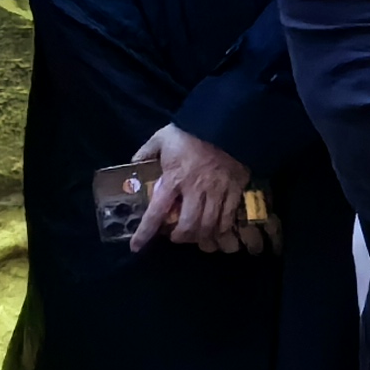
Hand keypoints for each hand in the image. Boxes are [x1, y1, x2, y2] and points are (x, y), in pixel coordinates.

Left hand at [129, 126, 263, 253]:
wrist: (227, 123)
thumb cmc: (191, 133)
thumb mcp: (161, 139)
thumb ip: (146, 153)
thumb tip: (134, 164)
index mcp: (174, 179)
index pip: (156, 213)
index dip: (144, 233)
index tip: (136, 247)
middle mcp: (196, 189)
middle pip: (189, 225)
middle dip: (180, 237)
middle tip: (176, 236)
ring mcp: (218, 191)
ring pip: (210, 225)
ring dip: (200, 236)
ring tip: (195, 236)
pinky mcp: (236, 189)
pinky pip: (229, 216)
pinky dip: (221, 228)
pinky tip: (217, 229)